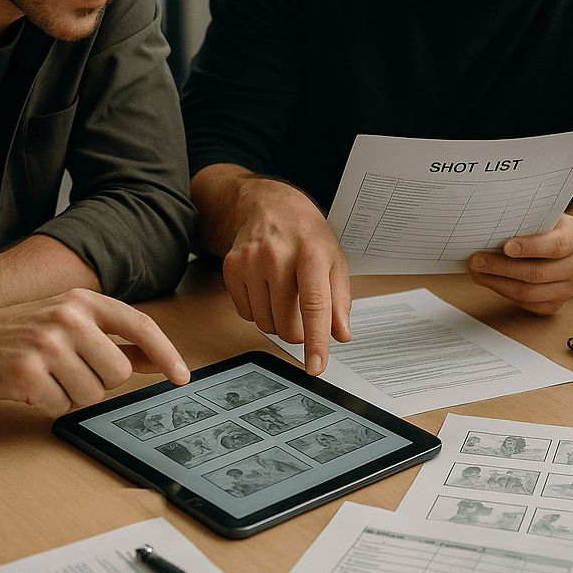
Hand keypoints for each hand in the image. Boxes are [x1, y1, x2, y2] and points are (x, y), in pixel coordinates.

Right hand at [0, 289, 189, 416]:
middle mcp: (69, 318)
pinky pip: (61, 406)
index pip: (142, 326)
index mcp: (85, 301)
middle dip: (100, 380)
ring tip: (49, 376)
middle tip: (71, 369)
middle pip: (119, 372)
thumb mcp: (72, 323)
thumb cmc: (22, 332)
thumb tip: (159, 360)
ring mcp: (48, 345)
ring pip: (92, 394)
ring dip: (73, 394)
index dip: (167, 353)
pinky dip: (49, 404)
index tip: (181, 376)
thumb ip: (118, 340)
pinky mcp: (28, 373)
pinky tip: (32, 386)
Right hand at [220, 178, 350, 374]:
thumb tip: (341, 335)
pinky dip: (259, 311)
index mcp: (312, 254)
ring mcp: (251, 261)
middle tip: (303, 314)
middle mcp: (279, 256)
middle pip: (287, 324)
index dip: (316, 341)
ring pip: (265, 323)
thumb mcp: (336, 261)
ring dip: (278, 321)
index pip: (315, 306)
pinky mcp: (231, 267)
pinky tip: (266, 288)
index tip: (315, 367)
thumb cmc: (308, 235)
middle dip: (298, 331)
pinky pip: (246, 313)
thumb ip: (340, 300)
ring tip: (285, 295)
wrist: (271, 206)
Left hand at [466, 213, 572, 313]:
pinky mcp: (556, 303)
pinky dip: (504, 292)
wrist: (563, 243)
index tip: (506, 246)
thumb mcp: (543, 214)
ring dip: (497, 282)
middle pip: (537, 273)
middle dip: (501, 267)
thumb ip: (525, 219)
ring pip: (529, 292)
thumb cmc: (547, 226)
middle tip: (477, 260)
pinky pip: (527, 303)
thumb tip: (491, 225)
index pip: (556, 246)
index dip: (530, 247)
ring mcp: (569, 288)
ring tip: (477, 271)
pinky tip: (489, 281)